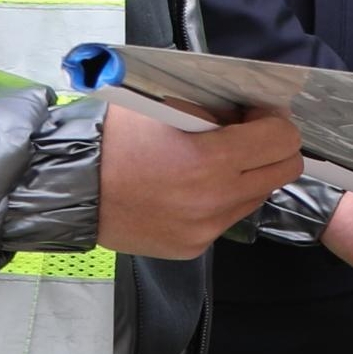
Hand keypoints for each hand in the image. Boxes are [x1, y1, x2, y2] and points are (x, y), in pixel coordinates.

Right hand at [95, 104, 302, 258]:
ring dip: (247, 175)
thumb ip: (217, 111)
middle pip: (284, 171)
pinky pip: (225, 219)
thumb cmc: (113, 139)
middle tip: (246, 135)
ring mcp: (205, 230)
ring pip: (257, 196)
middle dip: (272, 147)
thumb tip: (251, 115)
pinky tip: (188, 188)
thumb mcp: (168, 105)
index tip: (254, 113)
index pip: (283, 139)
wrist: (68, 188)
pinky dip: (219, 200)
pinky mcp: (191, 248)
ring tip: (210, 162)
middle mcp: (215, 201)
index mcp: (211, 161)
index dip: (273, 119)